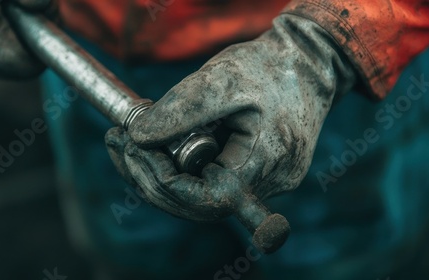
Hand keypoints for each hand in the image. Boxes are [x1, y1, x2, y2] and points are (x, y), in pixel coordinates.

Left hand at [106, 14, 356, 222]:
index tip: (133, 149)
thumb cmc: (270, 67)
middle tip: (119, 144)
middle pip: (197, 205)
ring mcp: (265, 182)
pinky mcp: (256, 173)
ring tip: (129, 142)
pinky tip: (157, 146)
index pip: (207, 199)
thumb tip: (139, 138)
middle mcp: (269, 183)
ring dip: (160, 175)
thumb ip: (180, 110)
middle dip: (151, 179)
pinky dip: (179, 169)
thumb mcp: (222, 78)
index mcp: (266, 161)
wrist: (309, 65)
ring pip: (200, 197)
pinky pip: (210, 182)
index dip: (163, 183)